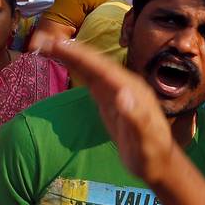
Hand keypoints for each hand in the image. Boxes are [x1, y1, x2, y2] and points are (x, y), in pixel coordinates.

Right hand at [40, 38, 174, 185]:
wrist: (159, 164)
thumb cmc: (151, 153)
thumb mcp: (145, 139)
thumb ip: (135, 117)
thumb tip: (121, 95)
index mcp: (132, 89)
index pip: (102, 68)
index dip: (80, 56)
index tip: (60, 45)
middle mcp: (124, 84)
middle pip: (95, 62)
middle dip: (72, 50)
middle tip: (45, 41)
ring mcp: (116, 90)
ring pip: (91, 68)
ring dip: (71, 56)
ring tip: (49, 45)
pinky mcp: (108, 98)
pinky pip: (90, 78)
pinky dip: (77, 67)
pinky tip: (66, 60)